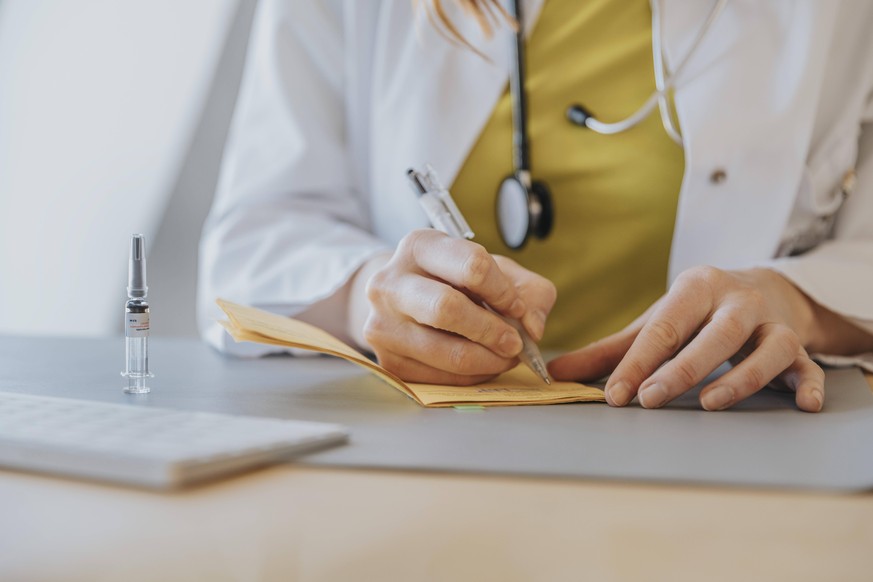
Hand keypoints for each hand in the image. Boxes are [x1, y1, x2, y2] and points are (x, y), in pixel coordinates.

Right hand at [358, 229, 555, 384]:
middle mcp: (390, 283)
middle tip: (515, 343)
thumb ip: (529, 291)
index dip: (504, 292)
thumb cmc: (455, 282)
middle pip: (447, 308)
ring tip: (505, 357)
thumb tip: (532, 329)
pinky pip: (439, 378)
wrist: (401, 301)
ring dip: (488, 360)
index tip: (517, 308)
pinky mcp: (387, 361)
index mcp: (420, 246)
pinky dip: (471, 376)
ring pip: (446, 352)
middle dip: (492, 330)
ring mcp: (382, 325)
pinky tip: (481, 364)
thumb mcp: (495, 270)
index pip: (472, 266)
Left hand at [548, 267, 825, 411]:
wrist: (762, 290)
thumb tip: (556, 374)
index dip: (636, 362)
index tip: (614, 394)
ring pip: (765, 349)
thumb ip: (609, 350)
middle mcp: (737, 301)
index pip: (663, 328)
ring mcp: (771, 324)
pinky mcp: (799, 346)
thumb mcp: (655, 323)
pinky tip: (803, 404)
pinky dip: (809, 383)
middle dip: (681, 368)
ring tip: (711, 403)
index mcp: (696, 288)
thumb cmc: (696, 314)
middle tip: (650, 398)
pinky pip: (807, 366)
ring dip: (740, 378)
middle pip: (713, 335)